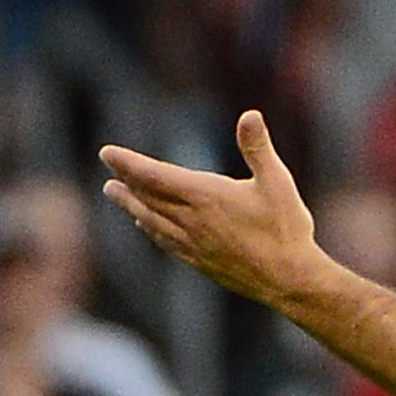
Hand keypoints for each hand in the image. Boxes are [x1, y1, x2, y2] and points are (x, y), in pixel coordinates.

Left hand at [101, 112, 324, 309]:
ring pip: (151, 220)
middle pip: (148, 197)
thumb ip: (258, 148)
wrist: (289, 280)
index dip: (128, 162)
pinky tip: (146, 225)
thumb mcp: (278, 182)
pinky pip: (166, 241)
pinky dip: (151, 229)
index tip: (106, 153)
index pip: (155, 175)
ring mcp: (194, 243)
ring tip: (115, 194)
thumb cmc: (286, 229)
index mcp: (205, 196)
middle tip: (108, 169)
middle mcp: (192, 220)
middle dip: (126, 180)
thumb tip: (250, 115)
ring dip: (131, 205)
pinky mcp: (200, 262)